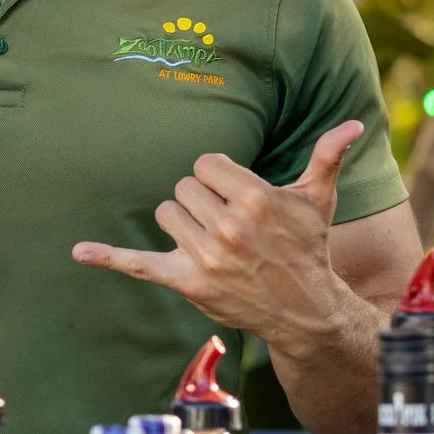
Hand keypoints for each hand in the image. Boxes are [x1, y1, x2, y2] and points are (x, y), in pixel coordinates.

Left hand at [70, 120, 366, 352]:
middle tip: (229, 221)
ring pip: (166, 213)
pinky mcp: (186, 282)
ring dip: (183, 222)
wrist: (306, 309)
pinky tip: (78, 251)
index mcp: (257, 198)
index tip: (235, 193)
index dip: (218, 176)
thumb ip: (329, 156)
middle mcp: (230, 228)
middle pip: (183, 187)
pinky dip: (107, 257)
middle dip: (202, 199)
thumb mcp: (319, 200)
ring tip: (214, 239)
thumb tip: (355, 124)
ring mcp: (206, 257)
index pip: (205, 163)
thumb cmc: (308, 247)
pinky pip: (137, 264)